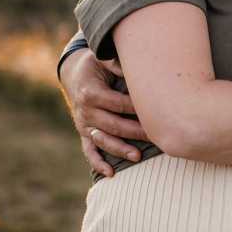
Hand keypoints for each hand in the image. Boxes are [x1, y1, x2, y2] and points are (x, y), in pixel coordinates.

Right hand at [60, 48, 148, 175]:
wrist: (75, 74)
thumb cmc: (96, 65)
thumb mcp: (102, 58)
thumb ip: (115, 63)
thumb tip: (131, 67)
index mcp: (91, 93)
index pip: (118, 104)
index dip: (137, 108)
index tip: (156, 111)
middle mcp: (86, 111)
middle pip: (113, 125)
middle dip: (134, 132)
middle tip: (154, 136)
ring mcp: (84, 125)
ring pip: (103, 141)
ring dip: (119, 149)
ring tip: (137, 157)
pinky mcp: (84, 133)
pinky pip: (89, 151)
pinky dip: (98, 163)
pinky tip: (110, 173)